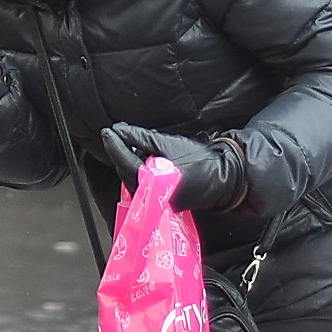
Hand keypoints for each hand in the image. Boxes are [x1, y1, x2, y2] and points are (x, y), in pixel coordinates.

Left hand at [100, 122, 247, 211]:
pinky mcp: (161, 201)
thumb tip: (119, 130)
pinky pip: (141, 184)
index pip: (124, 161)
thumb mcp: (168, 144)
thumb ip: (141, 138)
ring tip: (126, 143)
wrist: (225, 178)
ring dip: (126, 161)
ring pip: (131, 179)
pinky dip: (137, 170)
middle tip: (114, 135)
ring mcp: (156, 200)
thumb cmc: (200, 160)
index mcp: (153, 180)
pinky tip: (139, 158)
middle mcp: (151, 195)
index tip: (106, 131)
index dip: (113, 145)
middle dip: (118, 152)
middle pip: (125, 171)